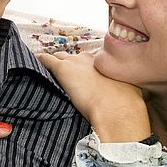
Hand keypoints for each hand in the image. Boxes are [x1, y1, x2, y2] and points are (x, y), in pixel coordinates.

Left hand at [36, 50, 150, 141]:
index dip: (87, 70)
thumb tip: (130, 98)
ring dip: (56, 63)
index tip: (85, 79)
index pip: (92, 62)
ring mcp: (76, 63)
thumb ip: (126, 91)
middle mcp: (91, 59)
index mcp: (107, 64)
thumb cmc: (127, 105)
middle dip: (72, 65)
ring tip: (49, 72)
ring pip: (61, 57)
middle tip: (69, 78)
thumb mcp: (131, 93)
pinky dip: (41, 60)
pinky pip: (47, 59)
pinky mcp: (62, 69)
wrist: (117, 109)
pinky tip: (35, 63)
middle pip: (76, 57)